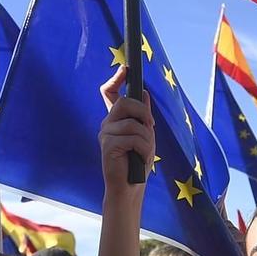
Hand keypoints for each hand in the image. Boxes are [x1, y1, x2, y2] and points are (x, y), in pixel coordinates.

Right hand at [98, 69, 153, 194]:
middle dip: (143, 113)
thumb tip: (144, 93)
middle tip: (150, 127)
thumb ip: (142, 116)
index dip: (116, 79)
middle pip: (125, 102)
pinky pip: (133, 138)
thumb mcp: (145, 135)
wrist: (130, 187)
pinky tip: (140, 158)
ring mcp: (105, 134)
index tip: (125, 69)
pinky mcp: (107, 145)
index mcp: (115, 119)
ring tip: (144, 152)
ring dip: (146, 139)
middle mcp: (107, 124)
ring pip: (133, 123)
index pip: (110, 93)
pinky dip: (144, 149)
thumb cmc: (137, 162)